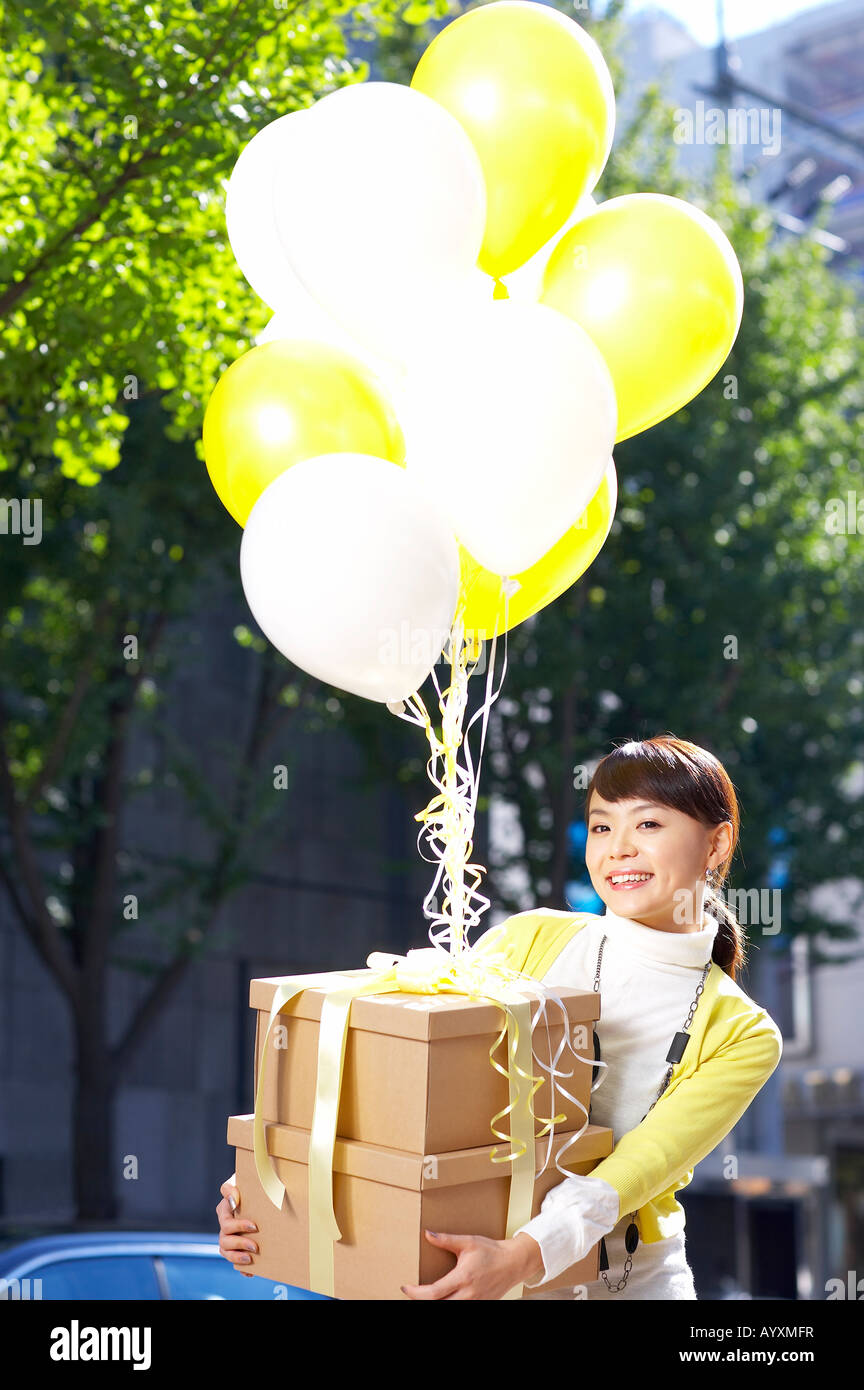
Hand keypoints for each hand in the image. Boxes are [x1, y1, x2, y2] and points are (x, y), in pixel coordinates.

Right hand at [216, 1173, 257, 1277]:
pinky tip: (250, 1272)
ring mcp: (229, 1237)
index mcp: (225, 1209)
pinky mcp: (236, 1247)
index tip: (254, 1226)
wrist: (261, 1194)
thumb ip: (232, 1187)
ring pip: (225, 1251)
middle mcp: (225, 1225)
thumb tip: (233, 1198)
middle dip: (239, 1243)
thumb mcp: (242, 1181)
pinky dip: (241, 1269)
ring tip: (250, 1259)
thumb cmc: (250, 1186)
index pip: (225, 1220)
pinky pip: (234, 1261)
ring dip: (237, 1257)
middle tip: (256, 1246)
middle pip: (224, 1239)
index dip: (238, 1225)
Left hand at [400, 1229, 544, 1299]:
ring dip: (435, 1302)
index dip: (416, 1293)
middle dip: (421, 1300)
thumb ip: (446, 1239)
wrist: (513, 1263)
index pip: (434, 1293)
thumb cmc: (491, 1251)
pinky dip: (447, 1302)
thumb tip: (427, 1234)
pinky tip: (442, 1296)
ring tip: (424, 1294)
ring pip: (449, 1308)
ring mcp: (475, 1303)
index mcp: (463, 1277)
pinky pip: (460, 1308)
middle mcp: (468, 1294)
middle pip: (439, 1305)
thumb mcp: (468, 1241)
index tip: (405, 1287)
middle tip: (411, 1291)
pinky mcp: (480, 1305)